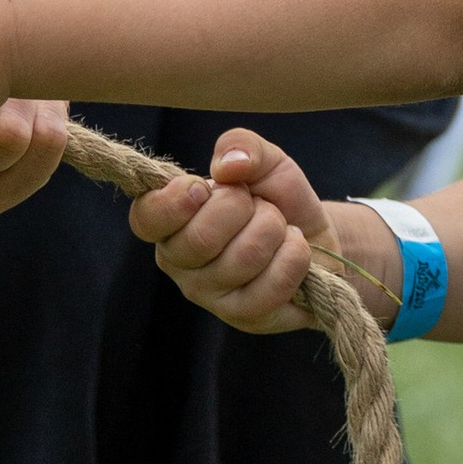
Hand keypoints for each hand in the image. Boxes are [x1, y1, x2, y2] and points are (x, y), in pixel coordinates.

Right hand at [128, 129, 342, 333]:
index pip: (146, 218)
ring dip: (275, 231)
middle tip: (258, 206)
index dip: (175, 201)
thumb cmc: (278, 198)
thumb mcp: (265, 160)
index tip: (205, 186)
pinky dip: (295, 257)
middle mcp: (180, 262)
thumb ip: (242, 146)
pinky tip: (294, 252)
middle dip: (244, 209)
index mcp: (170, 221)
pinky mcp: (244, 316)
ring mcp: (210, 294)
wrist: (316, 234)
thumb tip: (228, 166)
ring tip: (279, 229)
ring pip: (244, 258)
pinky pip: (272, 285)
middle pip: (201, 238)